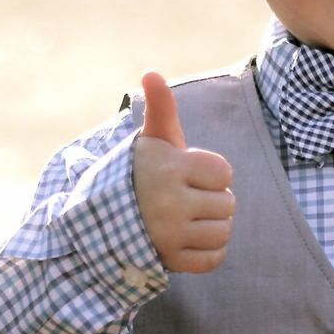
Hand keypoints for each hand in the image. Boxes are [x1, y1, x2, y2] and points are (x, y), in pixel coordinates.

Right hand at [132, 72, 234, 272]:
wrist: (106, 218)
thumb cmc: (140, 173)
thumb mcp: (152, 141)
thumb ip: (162, 108)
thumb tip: (150, 73)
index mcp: (170, 168)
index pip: (225, 172)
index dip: (211, 173)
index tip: (188, 174)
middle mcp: (169, 202)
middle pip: (228, 204)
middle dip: (213, 200)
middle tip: (187, 198)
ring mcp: (169, 234)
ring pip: (224, 232)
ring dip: (213, 226)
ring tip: (190, 219)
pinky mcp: (170, 260)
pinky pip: (213, 259)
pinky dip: (208, 252)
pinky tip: (191, 239)